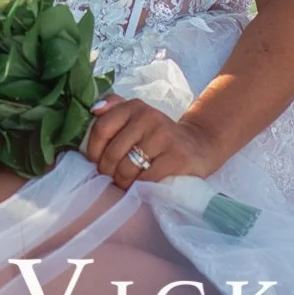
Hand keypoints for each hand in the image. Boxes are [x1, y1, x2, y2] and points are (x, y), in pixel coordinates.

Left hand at [82, 96, 219, 188]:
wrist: (199, 145)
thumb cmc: (159, 136)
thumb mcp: (137, 117)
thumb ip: (114, 108)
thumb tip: (94, 109)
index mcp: (134, 107)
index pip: (101, 128)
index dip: (94, 151)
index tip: (97, 162)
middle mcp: (149, 117)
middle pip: (113, 152)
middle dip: (107, 171)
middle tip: (112, 178)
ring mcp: (164, 136)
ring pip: (127, 168)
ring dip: (122, 182)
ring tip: (126, 184)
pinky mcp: (177, 157)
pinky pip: (146, 179)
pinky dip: (140, 187)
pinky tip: (142, 187)